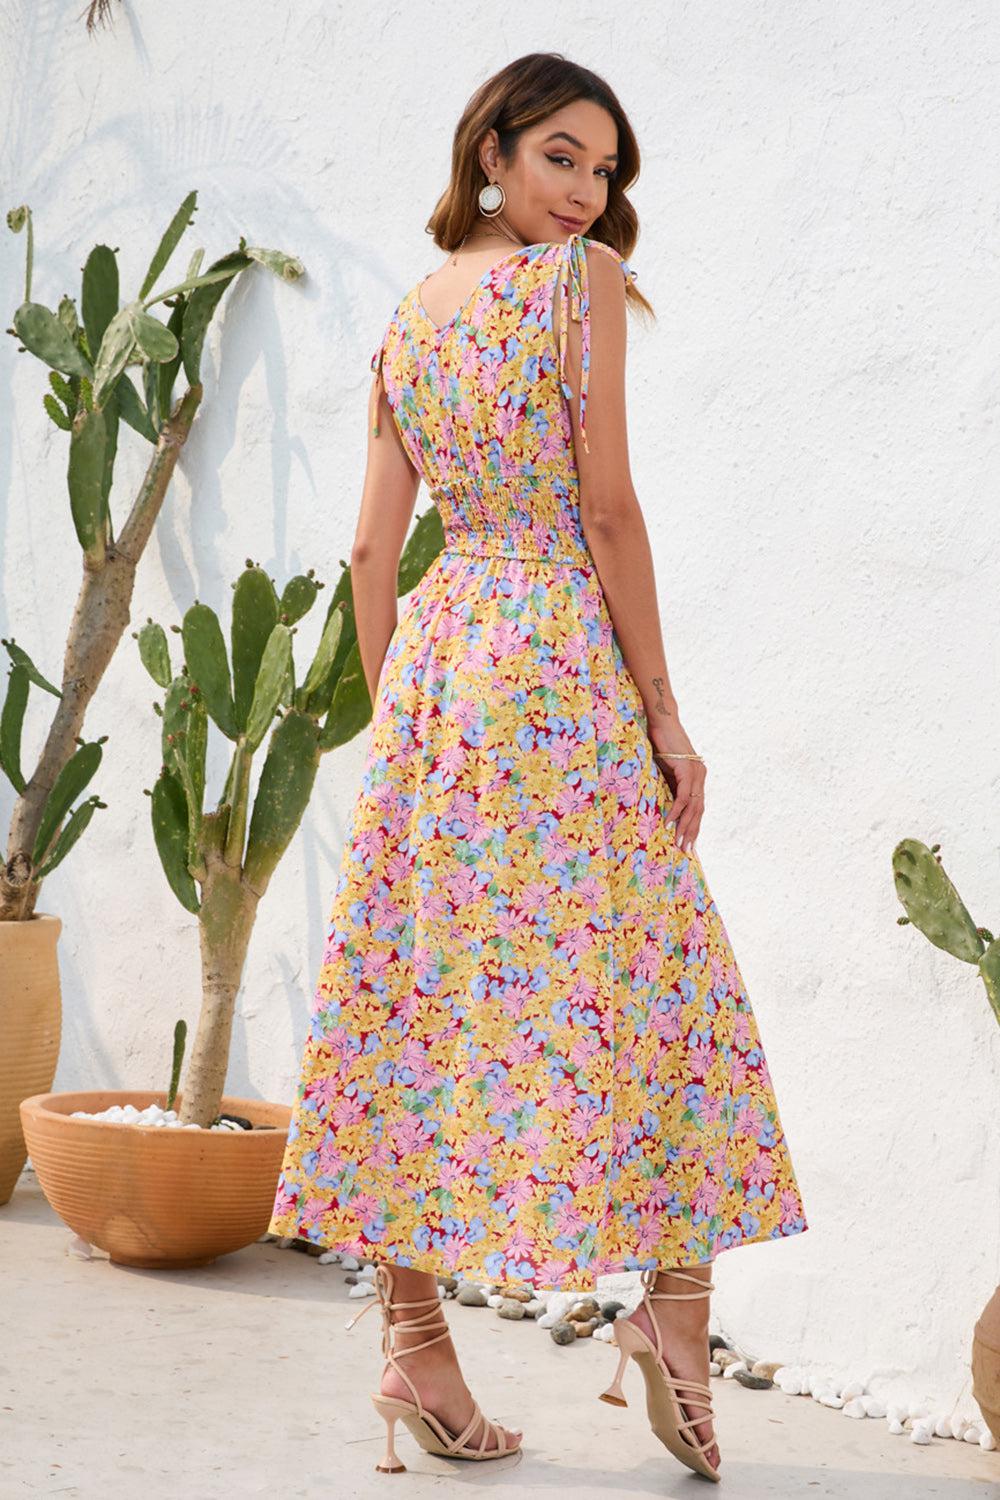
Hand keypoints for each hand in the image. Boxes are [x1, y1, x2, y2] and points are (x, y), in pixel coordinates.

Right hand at [649, 730, 705, 852]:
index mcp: (697, 777)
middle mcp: (700, 776)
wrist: (661, 722)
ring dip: (685, 826)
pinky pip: (682, 796)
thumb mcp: (664, 769)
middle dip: (692, 832)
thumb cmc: (660, 743)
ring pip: (693, 806)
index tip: (689, 842)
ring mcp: (696, 773)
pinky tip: (669, 822)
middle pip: (699, 811)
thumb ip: (667, 785)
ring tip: (678, 842)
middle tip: (685, 850)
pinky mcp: (687, 770)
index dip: (694, 826)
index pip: (698, 807)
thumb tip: (662, 804)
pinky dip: (676, 810)